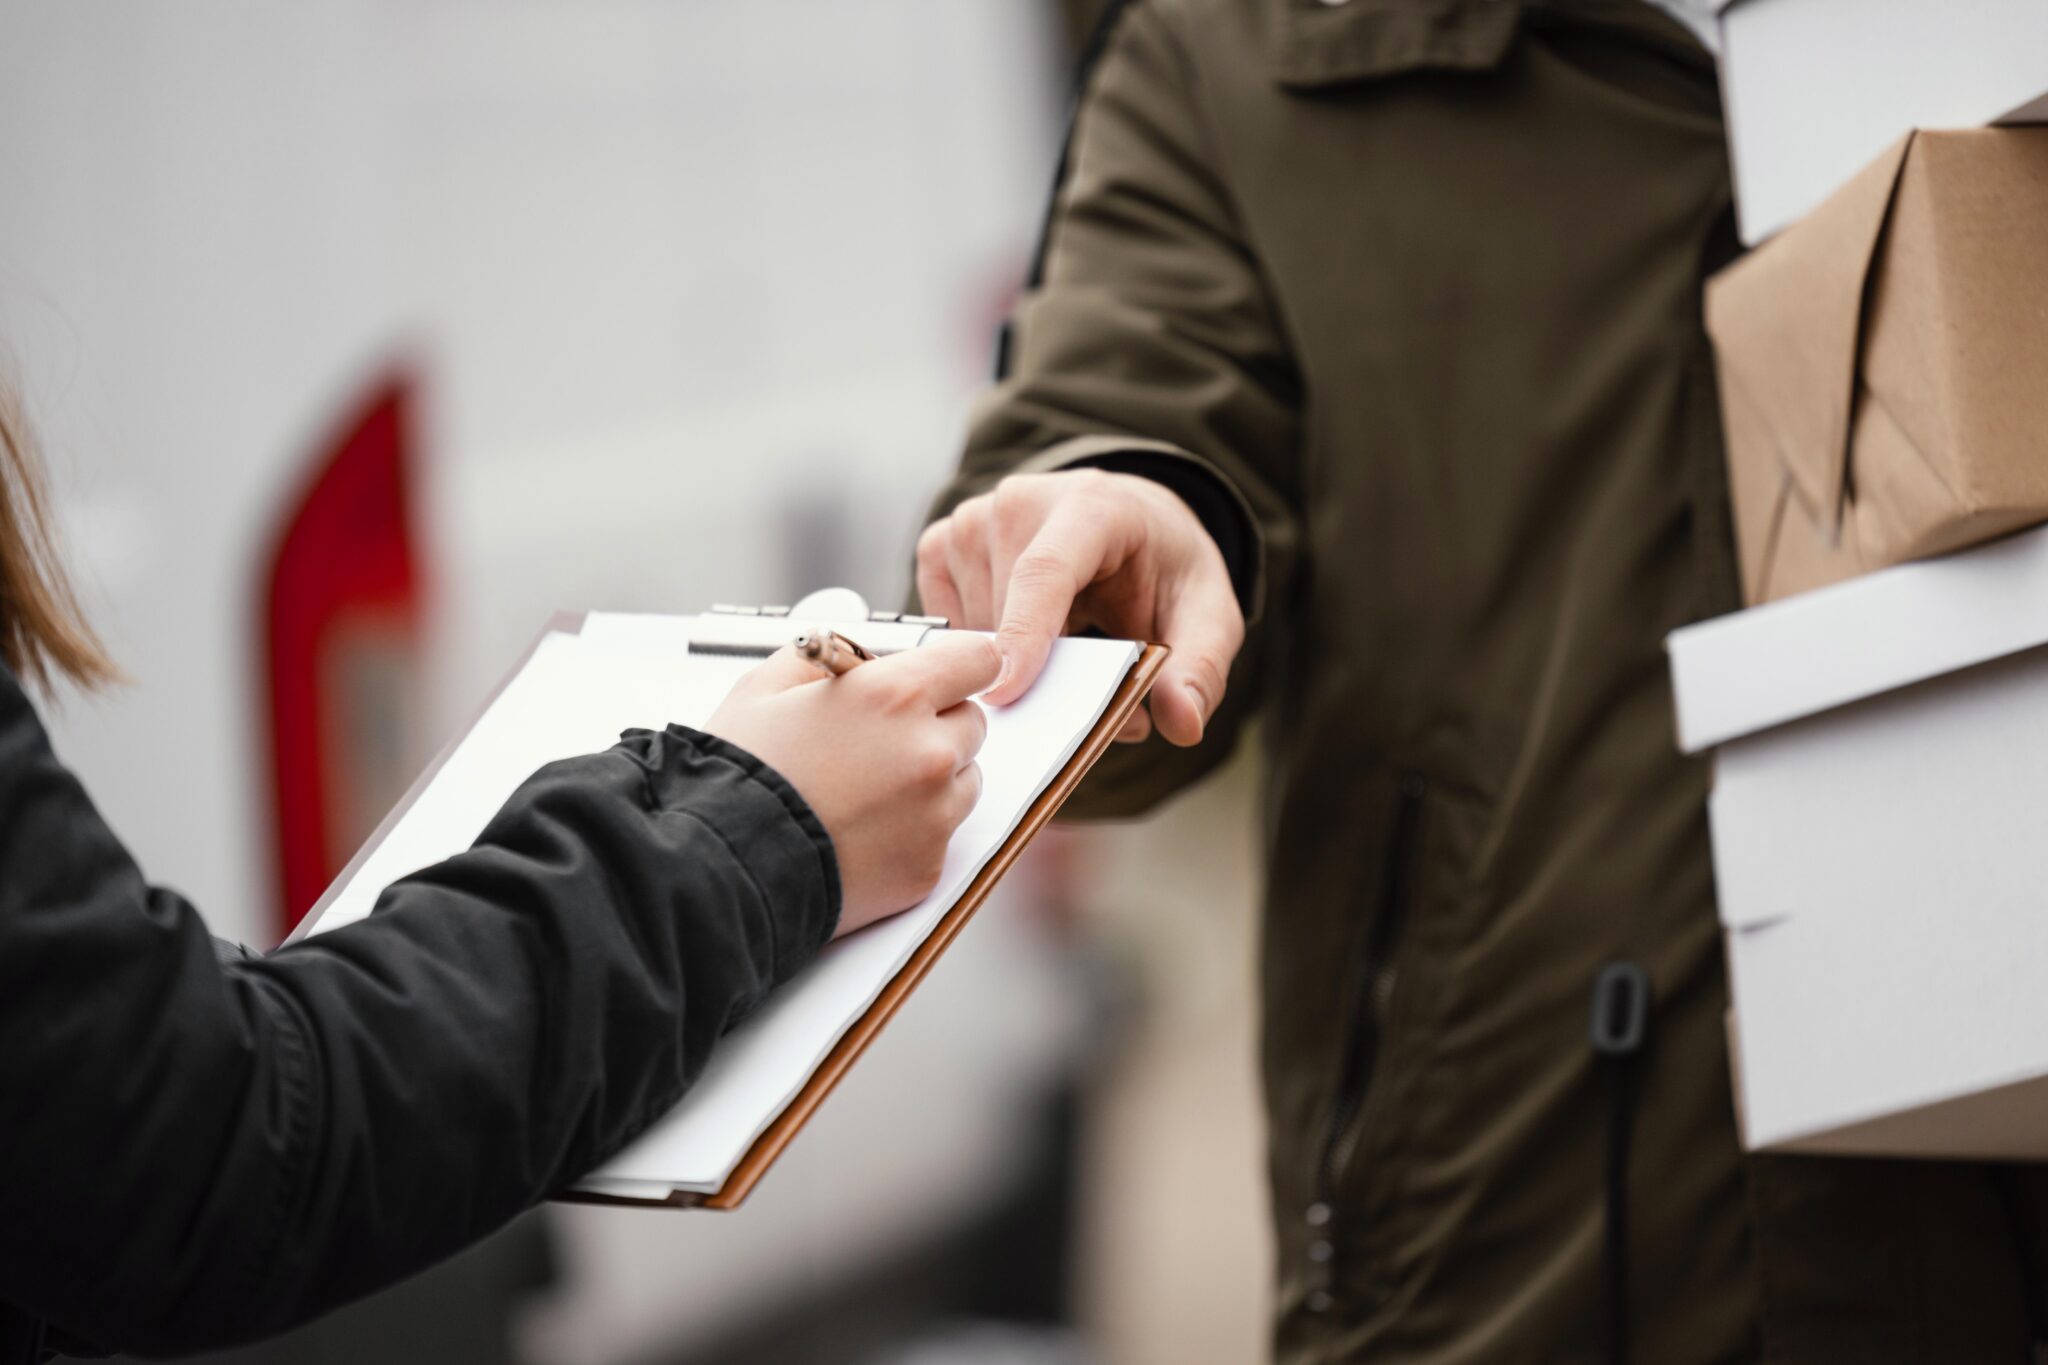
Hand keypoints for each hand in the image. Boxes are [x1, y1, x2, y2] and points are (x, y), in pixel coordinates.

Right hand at [704, 635, 1000, 934]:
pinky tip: (864, 831)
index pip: (978, 659)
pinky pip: (942, 834)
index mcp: (894, 696)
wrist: (720, 867)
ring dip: (934, 778)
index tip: (948, 675)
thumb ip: (819, 657)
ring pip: (965, 779)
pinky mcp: (928, 866)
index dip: (960, 665)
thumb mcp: (763, 690)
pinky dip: (916, 829)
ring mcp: (933, 814)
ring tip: (869, 790)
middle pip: (972, 722)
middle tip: (882, 741)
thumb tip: (846, 655)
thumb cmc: (736, 778)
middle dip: (937, 724)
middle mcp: (927, 752)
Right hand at [916, 468, 1242, 745]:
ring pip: (970, 623)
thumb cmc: (1164, 567)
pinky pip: (943, 618)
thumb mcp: (1207, 614)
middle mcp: (1022, 501)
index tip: (1008, 692)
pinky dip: (975, 645)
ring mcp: (974, 517)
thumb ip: (1201, 668)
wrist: (1133, 522)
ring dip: (1010, 662)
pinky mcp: (943, 541)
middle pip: (1004, 609)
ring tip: (1063, 654)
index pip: (1046, 571)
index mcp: (1092, 505)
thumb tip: (1183, 723)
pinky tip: (1017, 639)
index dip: (1025, 633)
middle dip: (1037, 673)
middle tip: (1087, 700)